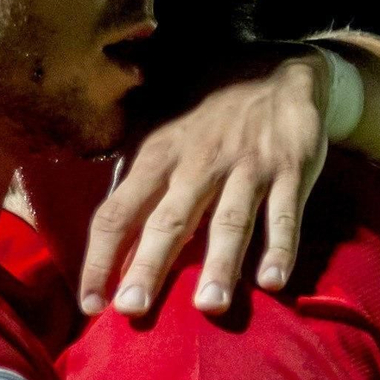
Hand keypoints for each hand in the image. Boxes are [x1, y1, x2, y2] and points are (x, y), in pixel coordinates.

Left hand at [79, 50, 333, 318]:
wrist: (278, 68)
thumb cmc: (208, 118)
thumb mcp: (162, 136)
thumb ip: (136, 186)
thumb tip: (106, 245)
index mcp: (157, 157)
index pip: (117, 213)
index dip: (100, 259)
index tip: (89, 304)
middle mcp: (197, 164)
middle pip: (168, 221)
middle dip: (149, 266)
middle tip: (132, 310)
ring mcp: (246, 167)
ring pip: (229, 221)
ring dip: (220, 264)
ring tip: (209, 306)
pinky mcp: (290, 169)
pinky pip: (285, 213)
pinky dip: (281, 246)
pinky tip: (273, 281)